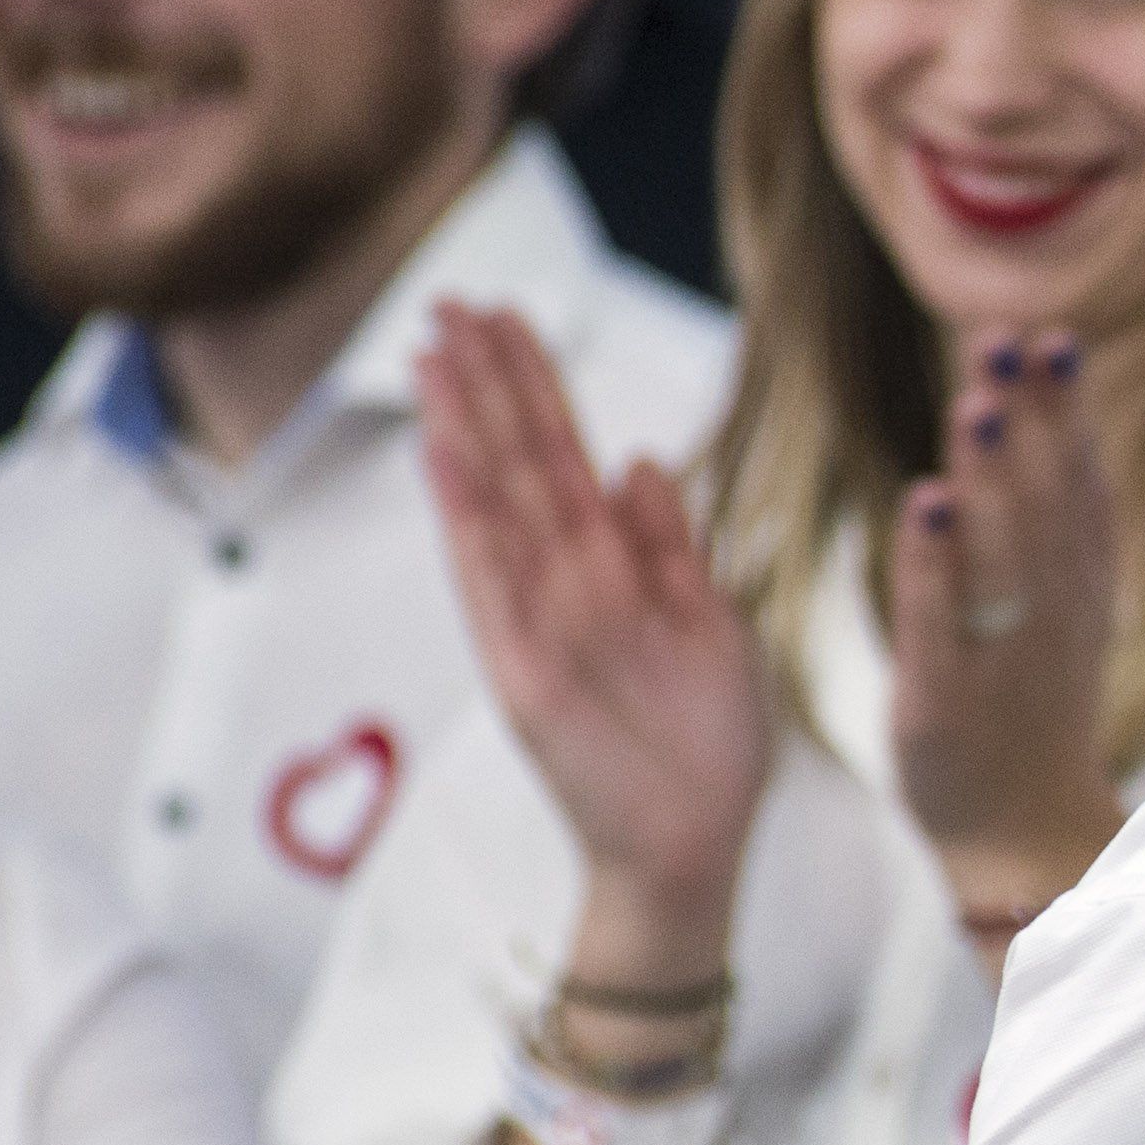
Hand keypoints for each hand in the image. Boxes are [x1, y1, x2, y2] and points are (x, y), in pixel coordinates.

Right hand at [421, 303, 771, 963]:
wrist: (695, 844)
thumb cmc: (704, 741)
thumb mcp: (712, 623)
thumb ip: (673, 544)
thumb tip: (642, 458)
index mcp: (612, 568)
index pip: (562, 453)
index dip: (533, 383)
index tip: (507, 313)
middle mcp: (563, 585)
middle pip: (518, 462)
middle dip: (485, 382)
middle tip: (447, 299)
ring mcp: (536, 624)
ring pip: (495, 507)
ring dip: (463, 430)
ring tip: (432, 354)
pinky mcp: (523, 673)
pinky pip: (490, 586)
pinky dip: (467, 523)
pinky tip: (444, 459)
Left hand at [892, 327, 1126, 935]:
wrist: (1024, 836)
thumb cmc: (1032, 707)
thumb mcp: (1062, 606)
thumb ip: (1053, 513)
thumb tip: (1044, 406)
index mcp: (1078, 589)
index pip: (1078, 484)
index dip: (1068, 413)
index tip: (1052, 338)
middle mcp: (1051, 616)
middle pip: (1043, 503)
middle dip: (1029, 421)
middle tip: (1008, 343)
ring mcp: (1003, 659)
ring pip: (1001, 555)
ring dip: (988, 476)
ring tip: (973, 403)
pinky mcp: (948, 703)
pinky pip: (942, 625)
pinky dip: (933, 564)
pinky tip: (923, 503)